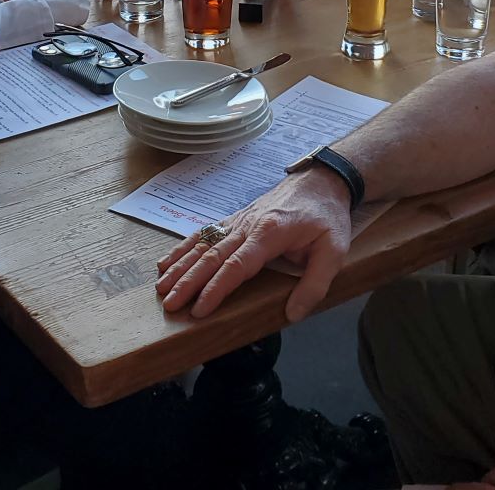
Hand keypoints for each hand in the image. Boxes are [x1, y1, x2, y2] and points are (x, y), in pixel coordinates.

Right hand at [156, 169, 352, 321]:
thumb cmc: (327, 216)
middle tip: (169, 304)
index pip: (237, 265)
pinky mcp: (235, 219)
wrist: (322, 179)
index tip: (199, 309)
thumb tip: (293, 314)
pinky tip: (167, 261)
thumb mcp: (334, 250)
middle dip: (188, 281)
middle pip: (212, 256)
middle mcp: (247, 225)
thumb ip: (315, 284)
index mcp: (269, 234)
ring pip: (203, 243)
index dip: (216, 288)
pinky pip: (204, 233)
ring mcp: (238, 220)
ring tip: (160, 287)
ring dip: (180, 265)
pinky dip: (183, 247)